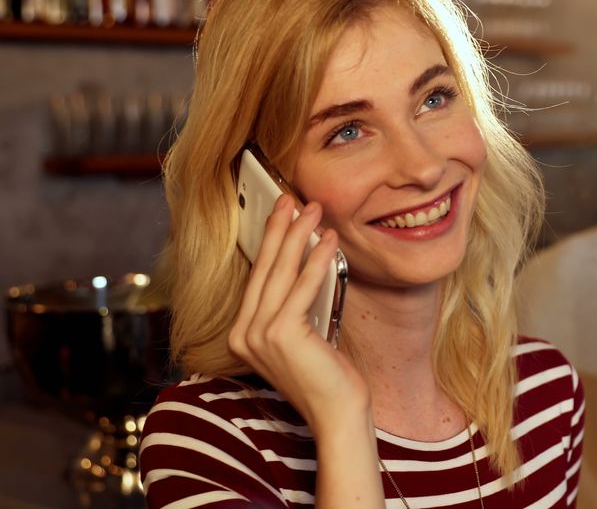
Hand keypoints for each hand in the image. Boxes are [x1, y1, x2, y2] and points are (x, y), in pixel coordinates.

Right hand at [228, 195, 370, 434]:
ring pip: (279, 273)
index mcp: (243, 335)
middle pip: (264, 269)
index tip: (282, 214)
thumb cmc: (329, 376)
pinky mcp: (281, 335)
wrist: (339, 413)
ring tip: (313, 209)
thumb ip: (297, 305)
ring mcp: (258, 336)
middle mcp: (243, 335)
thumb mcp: (307, 333)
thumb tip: (307, 259)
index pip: (259, 278)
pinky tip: (329, 239)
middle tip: (291, 198)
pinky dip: (316, 260)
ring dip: (298, 236)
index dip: (271, 242)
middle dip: (280, 229)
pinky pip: (301, 288)